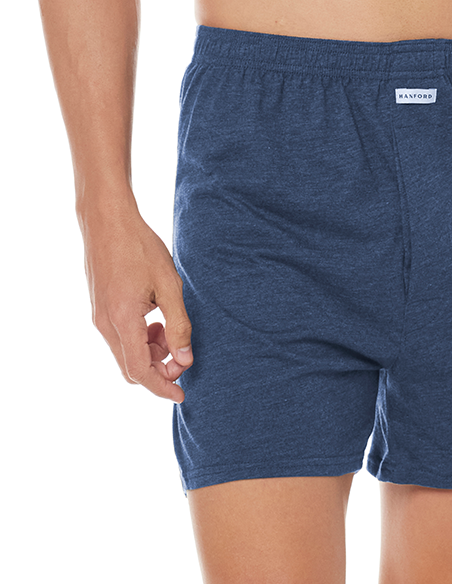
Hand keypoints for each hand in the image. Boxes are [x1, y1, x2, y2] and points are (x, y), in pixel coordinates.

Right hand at [83, 211, 192, 401]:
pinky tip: (158, 320)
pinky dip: (141, 339)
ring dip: (152, 352)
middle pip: (132, 367)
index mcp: (122, 321)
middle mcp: (105, 325)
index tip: (181, 394)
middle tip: (184, 356)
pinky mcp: (101, 309)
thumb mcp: (169, 285)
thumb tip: (185, 357)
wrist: (108, 222)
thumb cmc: (141, 248)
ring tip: (173, 331)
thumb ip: (178, 324)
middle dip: (159, 369)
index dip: (161, 387)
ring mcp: (99, 317)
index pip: (140, 371)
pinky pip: (121, 337)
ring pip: (127, 353)